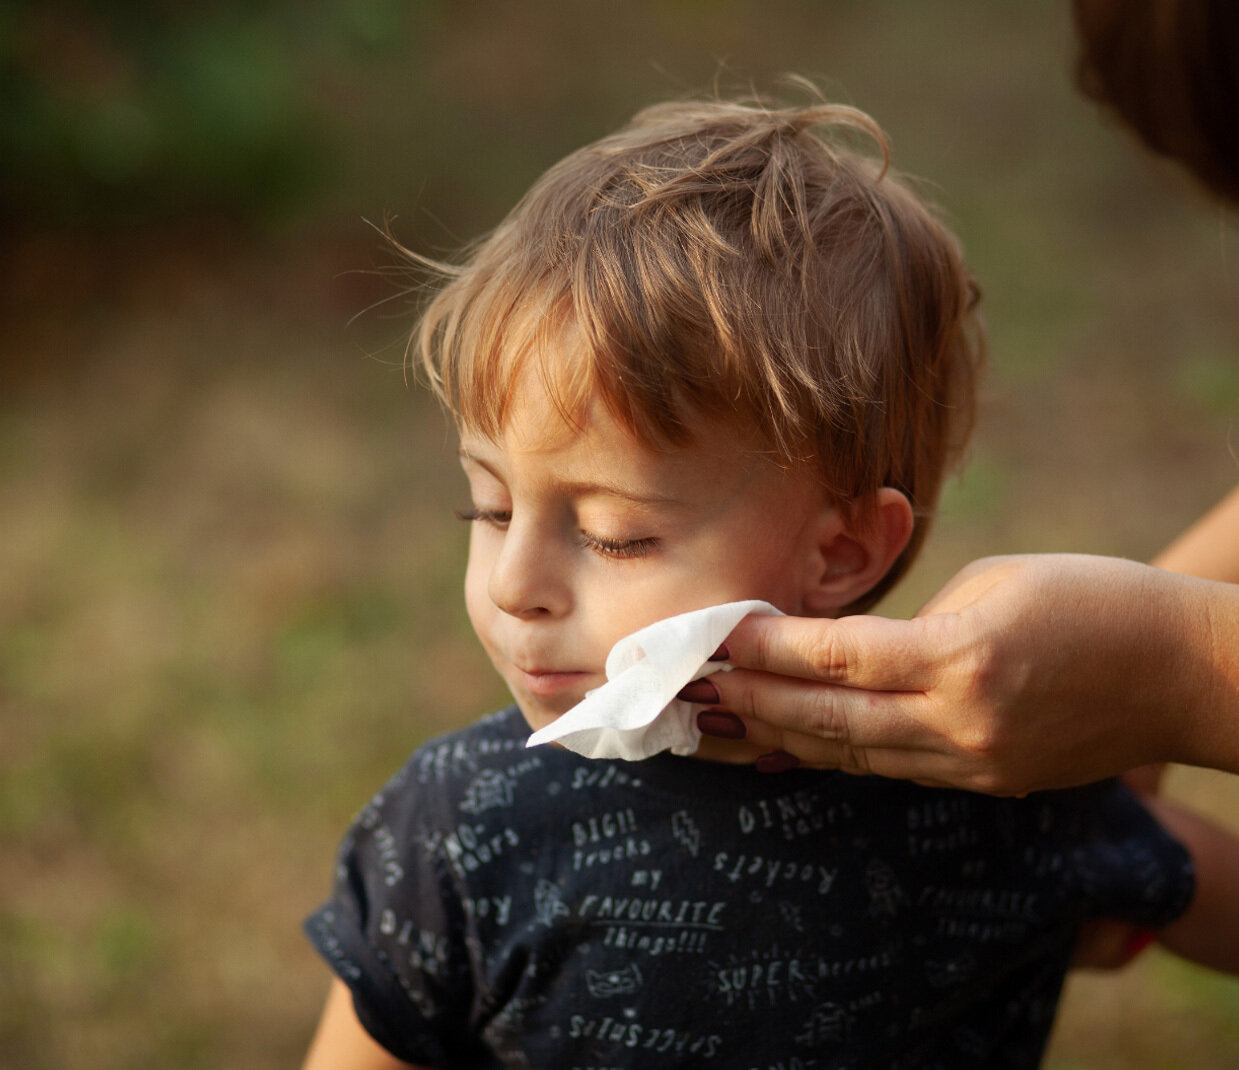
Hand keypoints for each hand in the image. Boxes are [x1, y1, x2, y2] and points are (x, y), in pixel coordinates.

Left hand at [694, 554, 1238, 794]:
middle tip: (697, 687)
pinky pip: (893, 770)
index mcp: (963, 656)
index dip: (769, 649)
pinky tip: (793, 746)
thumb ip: (912, 627)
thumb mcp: (993, 583)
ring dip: (784, 736)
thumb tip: (846, 651)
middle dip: (755, 702)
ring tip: (725, 721)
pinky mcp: (987, 783)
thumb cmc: (1092, 600)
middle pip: (830, 717)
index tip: (718, 637)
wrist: (1183, 673)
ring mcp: (974, 763)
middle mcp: (961, 721)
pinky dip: (837, 755)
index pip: (839, 657)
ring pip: (854, 755)